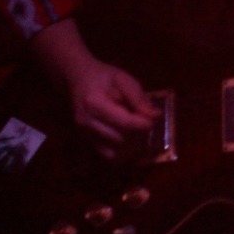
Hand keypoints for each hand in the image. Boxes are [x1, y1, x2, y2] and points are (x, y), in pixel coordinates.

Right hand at [30, 21, 158, 159]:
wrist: (78, 79)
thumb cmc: (103, 77)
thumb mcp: (124, 79)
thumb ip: (139, 98)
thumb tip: (156, 116)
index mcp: (94, 103)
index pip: (124, 123)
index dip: (143, 125)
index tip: (153, 121)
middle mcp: (86, 122)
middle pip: (121, 139)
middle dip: (138, 135)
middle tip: (146, 125)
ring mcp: (84, 134)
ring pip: (116, 150)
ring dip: (132, 145)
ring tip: (138, 131)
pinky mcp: (87, 141)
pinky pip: (108, 155)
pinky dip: (122, 152)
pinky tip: (130, 142)